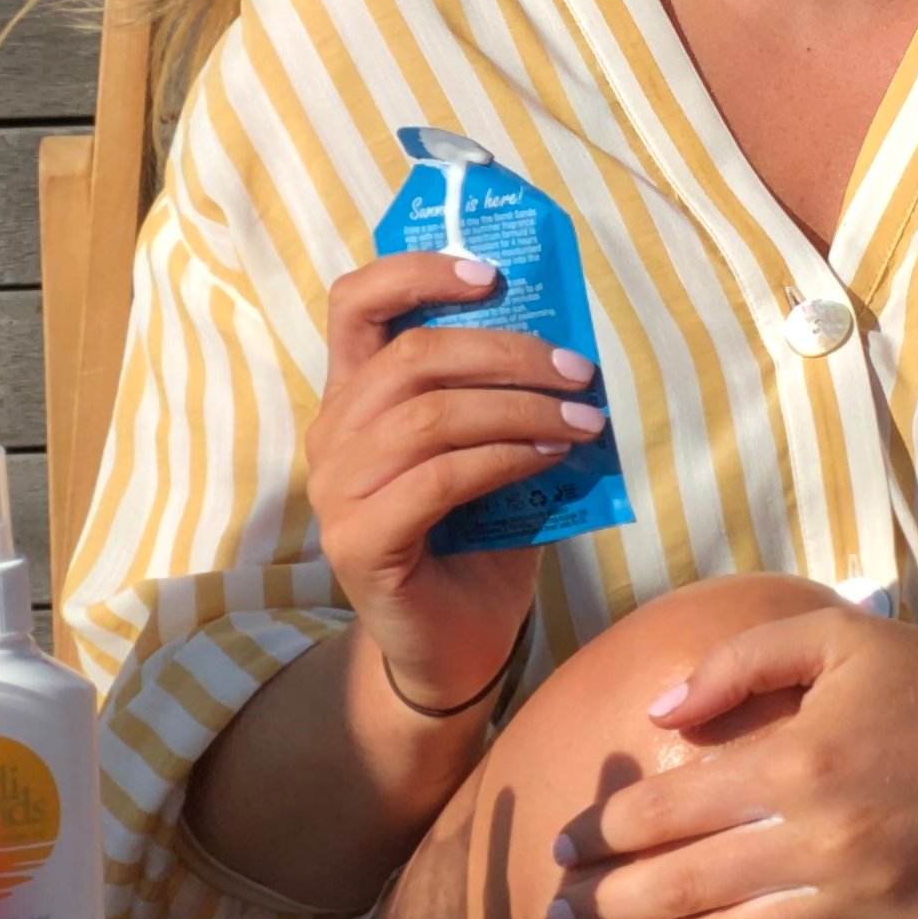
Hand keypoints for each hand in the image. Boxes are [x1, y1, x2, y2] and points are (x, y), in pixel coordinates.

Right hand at [312, 252, 598, 713]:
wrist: (456, 645)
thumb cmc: (479, 541)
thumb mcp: (495, 453)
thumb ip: (507, 400)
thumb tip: (572, 349)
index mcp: (356, 400)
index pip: (355, 306)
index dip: (416, 273)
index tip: (491, 272)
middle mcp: (333, 437)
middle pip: (411, 356)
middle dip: (508, 352)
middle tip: (580, 369)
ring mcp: (337, 491)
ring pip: (429, 416)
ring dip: (519, 407)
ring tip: (584, 417)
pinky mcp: (359, 541)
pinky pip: (439, 478)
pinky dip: (506, 457)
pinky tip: (553, 455)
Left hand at [552, 612, 917, 918]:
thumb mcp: (833, 639)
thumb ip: (737, 662)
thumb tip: (656, 715)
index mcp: (797, 761)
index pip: (663, 813)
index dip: (599, 833)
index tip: (563, 847)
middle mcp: (825, 839)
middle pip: (681, 887)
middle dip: (604, 904)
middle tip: (558, 916)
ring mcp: (867, 900)